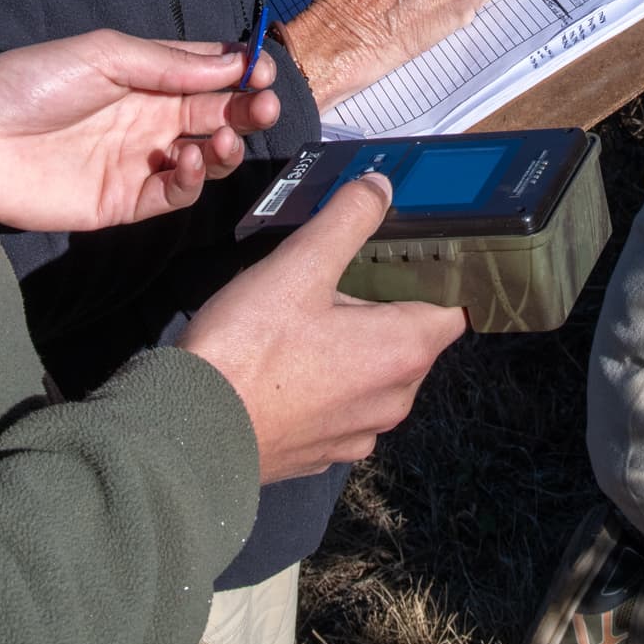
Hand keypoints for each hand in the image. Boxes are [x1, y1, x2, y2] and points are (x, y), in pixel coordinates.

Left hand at [0, 32, 279, 232]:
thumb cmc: (30, 83)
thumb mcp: (103, 53)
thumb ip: (168, 63)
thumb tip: (231, 62)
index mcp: (146, 77)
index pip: (208, 74)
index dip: (239, 71)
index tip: (260, 69)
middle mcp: (149, 118)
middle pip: (215, 115)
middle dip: (246, 109)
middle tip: (263, 106)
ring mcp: (139, 162)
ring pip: (204, 158)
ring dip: (225, 146)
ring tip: (221, 137)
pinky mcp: (125, 203)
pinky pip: (174, 196)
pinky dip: (191, 180)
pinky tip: (184, 161)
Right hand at [181, 174, 467, 482]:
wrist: (191, 432)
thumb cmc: (250, 348)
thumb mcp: (298, 265)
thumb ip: (347, 220)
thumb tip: (380, 188)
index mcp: (403, 352)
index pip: (452, 310)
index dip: (438, 280)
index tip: (410, 256)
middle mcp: (394, 400)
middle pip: (411, 342)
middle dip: (385, 310)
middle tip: (339, 277)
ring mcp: (358, 434)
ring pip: (374, 377)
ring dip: (354, 350)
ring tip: (307, 320)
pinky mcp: (322, 455)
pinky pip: (341, 409)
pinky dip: (326, 386)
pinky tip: (287, 366)